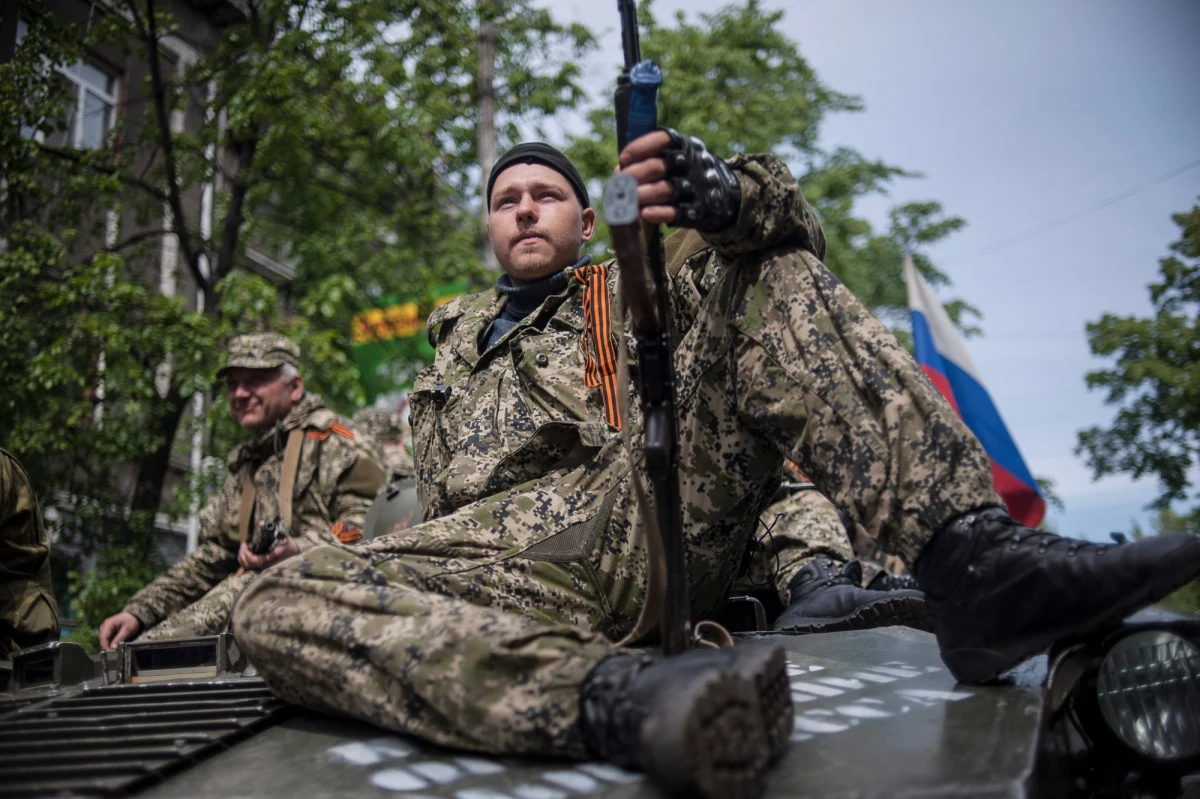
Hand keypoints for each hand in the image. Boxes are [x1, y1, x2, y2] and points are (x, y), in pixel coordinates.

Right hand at [99, 611, 141, 650]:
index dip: (105, 646)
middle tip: (114, 653)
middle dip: (107, 646)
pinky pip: (108, 640)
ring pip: (105, 641)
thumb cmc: (131, 621)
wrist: (134, 616)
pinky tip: (116, 646)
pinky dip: (111, 643)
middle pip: (103, 640)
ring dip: (109, 646)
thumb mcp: (127, 629)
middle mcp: (104, 626)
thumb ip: (119, 638)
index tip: (110, 652)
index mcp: (108, 624)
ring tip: (116, 650)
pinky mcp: (108, 632)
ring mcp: (106, 629)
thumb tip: (113, 648)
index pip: (103, 637)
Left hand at [237, 532, 299, 571]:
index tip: (245, 544)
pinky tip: (238, 568)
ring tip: (245, 548)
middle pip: (247, 563)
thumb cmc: (289, 544)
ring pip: (247, 565)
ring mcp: (263, 565)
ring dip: (243, 557)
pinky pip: (251, 565)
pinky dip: (244, 564)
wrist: (295, 551)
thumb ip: (272, 528)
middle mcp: (264, 564)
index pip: (252, 560)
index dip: (246, 553)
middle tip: (243, 545)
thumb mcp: (282, 535)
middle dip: (242, 554)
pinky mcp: (263, 563)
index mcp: (268, 559)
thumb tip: (260, 523)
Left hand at [617, 128, 741, 230]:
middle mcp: (693, 162)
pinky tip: (645, 213)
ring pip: (668, 189)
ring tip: (629, 200)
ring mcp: (697, 186)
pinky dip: (660, 213)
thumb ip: (648, 159)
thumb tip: (619, 171)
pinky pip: (678, 212)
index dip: (640, 147)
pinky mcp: (699, 210)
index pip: (663, 139)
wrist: (722, 196)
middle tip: (621, 184)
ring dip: (645, 194)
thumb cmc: (684, 173)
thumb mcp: (674, 156)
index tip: (624, 158)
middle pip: (660, 165)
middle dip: (636, 175)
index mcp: (684, 145)